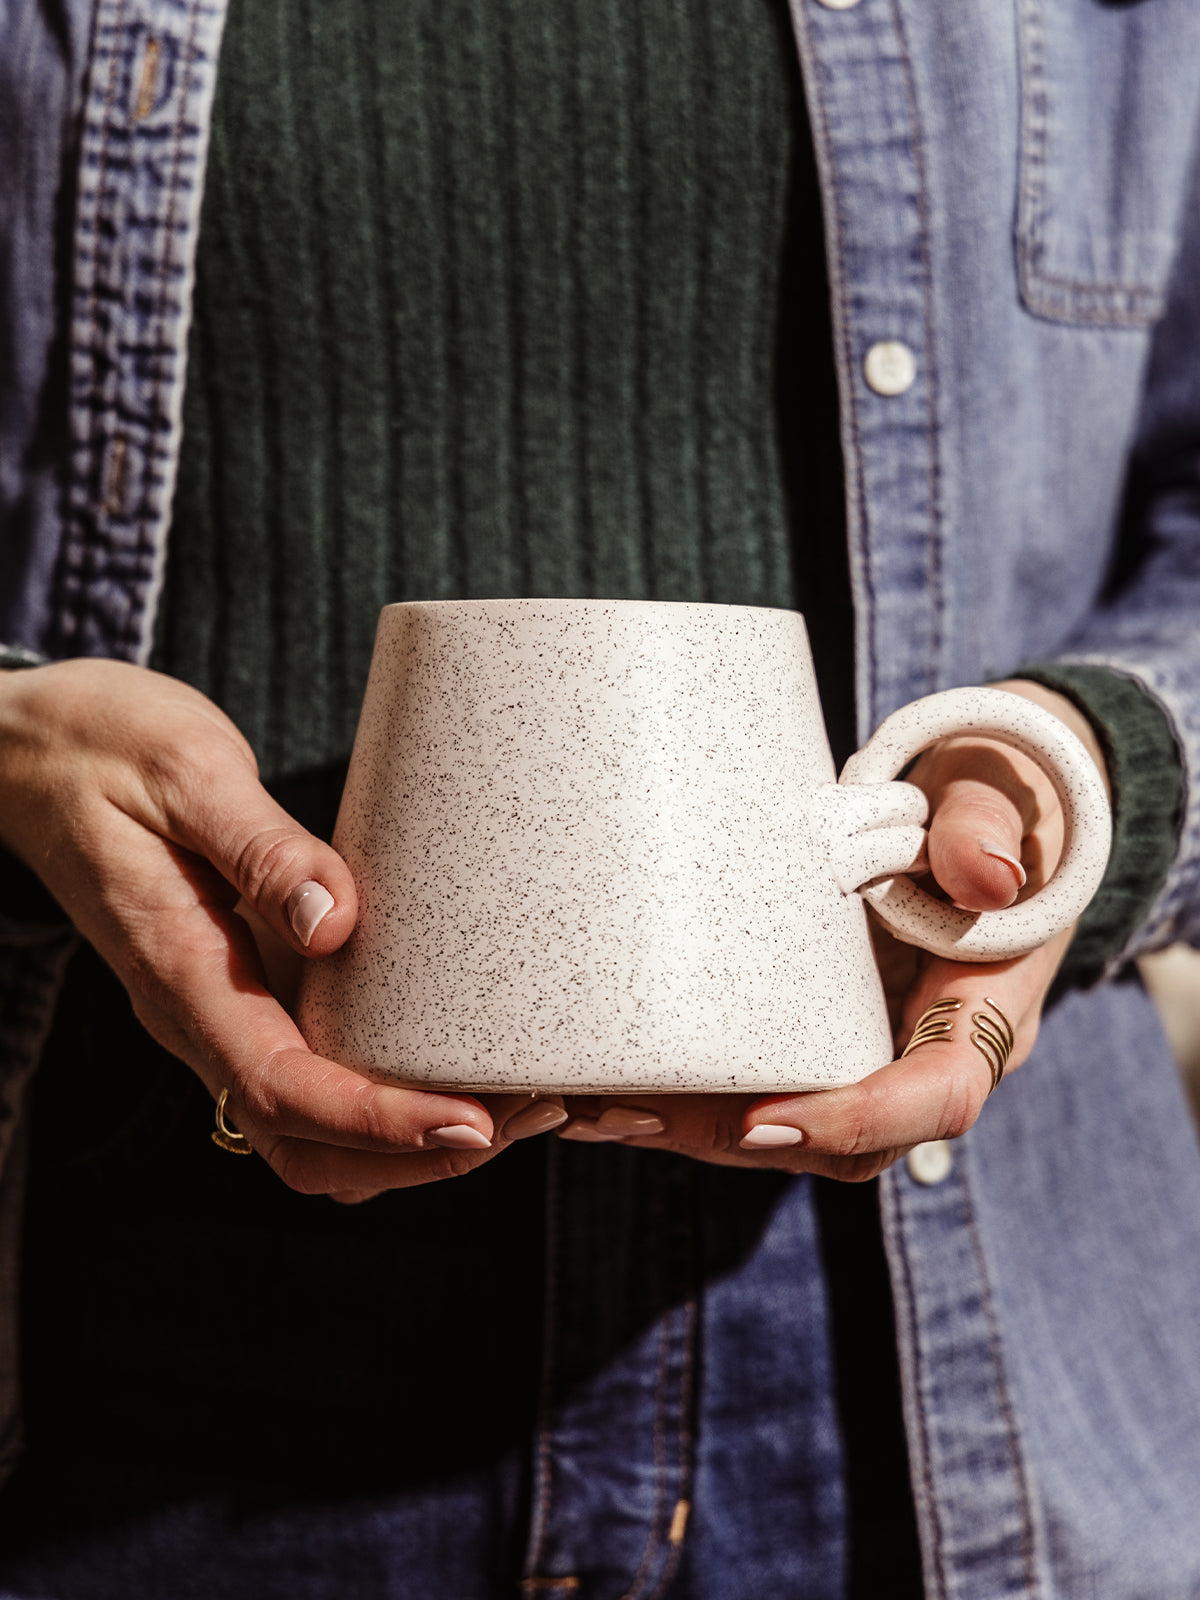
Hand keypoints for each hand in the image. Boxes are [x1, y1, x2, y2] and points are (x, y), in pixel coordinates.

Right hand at [0, 661, 565, 1199]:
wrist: (33, 753)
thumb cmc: (104, 746)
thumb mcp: (184, 770)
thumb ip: (258, 847)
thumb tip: (338, 922)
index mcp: (179, 970)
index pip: (281, 1090)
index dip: (380, 1124)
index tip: (473, 1123)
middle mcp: (201, 1012)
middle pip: (304, 1144)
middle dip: (415, 1156)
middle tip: (527, 1111)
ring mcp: (222, 1008)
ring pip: (310, 1128)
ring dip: (409, 1139)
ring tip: (515, 1098)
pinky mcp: (247, 986)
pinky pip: (315, 1075)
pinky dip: (388, 1095)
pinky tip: (457, 1056)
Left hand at [556, 681, 1108, 1179]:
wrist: (984, 806)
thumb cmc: (993, 798)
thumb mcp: (998, 794)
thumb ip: (986, 826)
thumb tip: (982, 875)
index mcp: (985, 1007)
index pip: (939, 1096)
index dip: (856, 1121)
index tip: (764, 1121)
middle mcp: (927, 1049)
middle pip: (844, 1140)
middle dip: (731, 1135)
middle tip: (624, 1111)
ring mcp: (874, 1049)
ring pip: (792, 1127)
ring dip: (689, 1127)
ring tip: (584, 1106)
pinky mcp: (822, 1031)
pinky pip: (764, 1084)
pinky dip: (689, 1090)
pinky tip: (600, 1080)